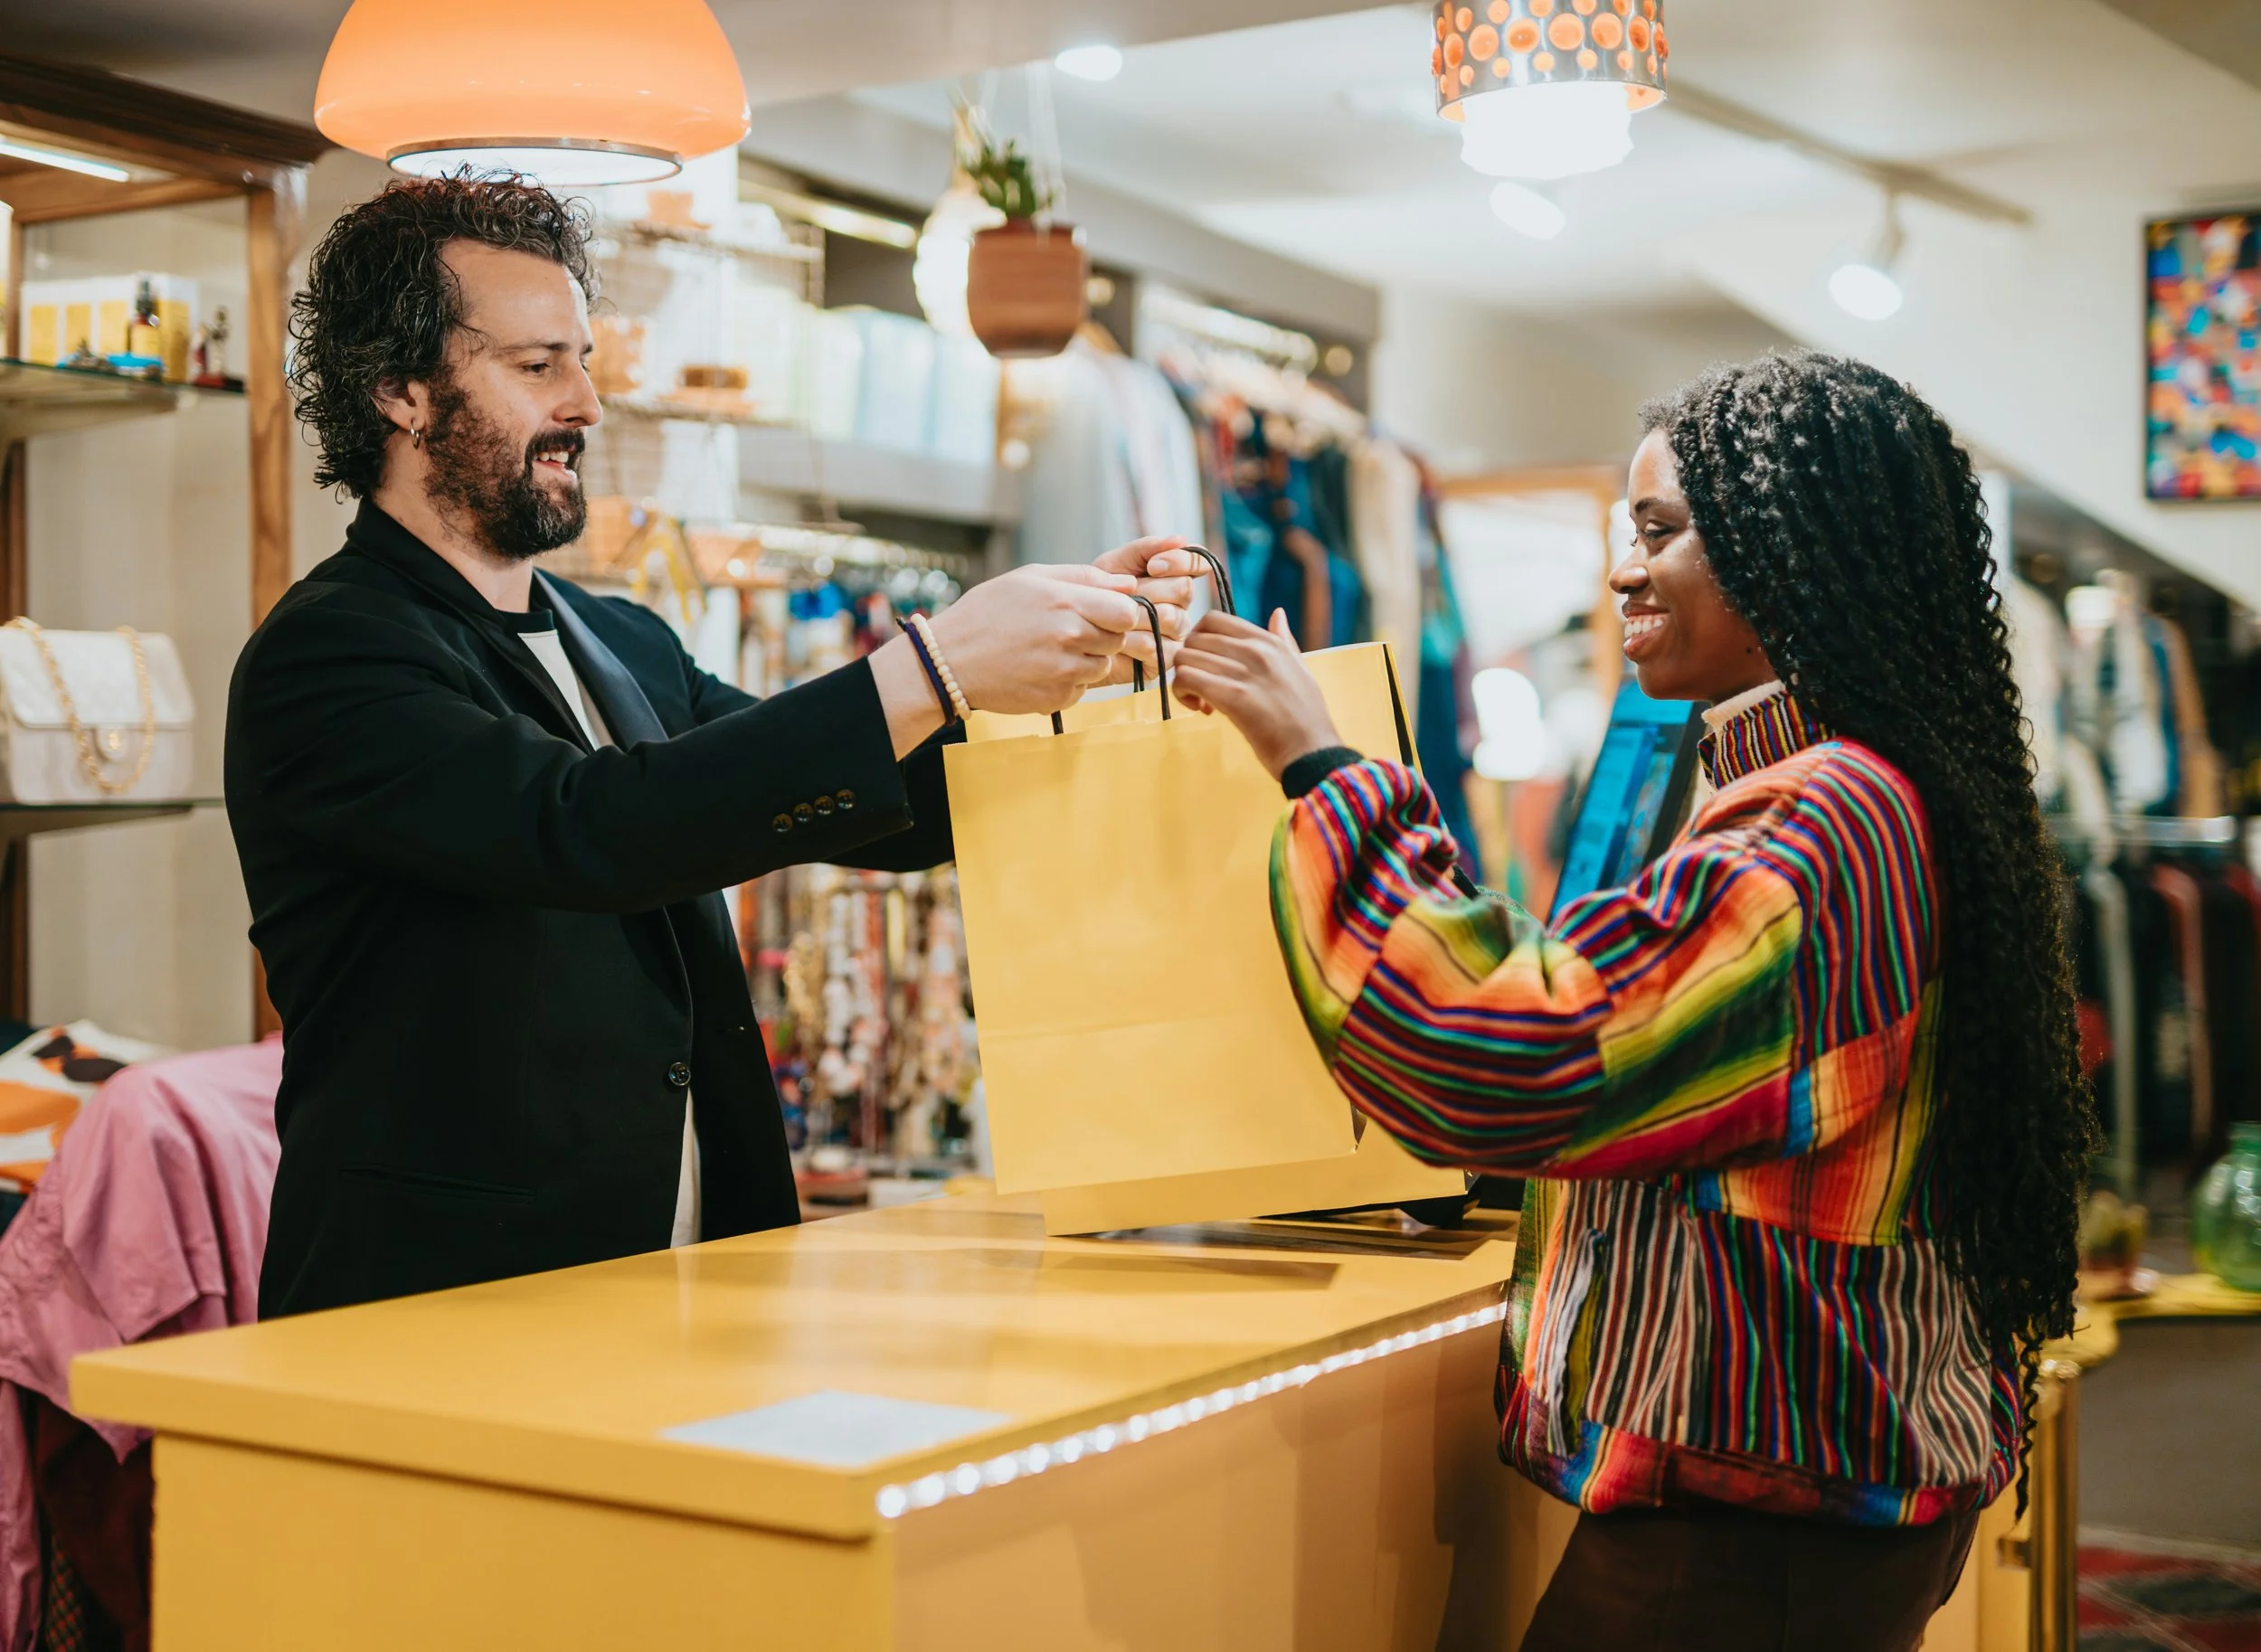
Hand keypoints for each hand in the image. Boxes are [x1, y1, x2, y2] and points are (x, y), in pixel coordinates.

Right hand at [926, 563, 1145, 714]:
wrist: (949, 660)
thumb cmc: (987, 613)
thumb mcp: (1030, 578)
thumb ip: (1082, 577)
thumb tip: (1127, 583)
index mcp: (1065, 602)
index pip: (1127, 612)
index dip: (1121, 613)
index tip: (1104, 613)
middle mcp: (1068, 637)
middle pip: (1119, 640)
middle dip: (1103, 635)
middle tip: (1071, 632)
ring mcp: (1064, 671)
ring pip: (1103, 666)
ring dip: (1087, 660)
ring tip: (1052, 651)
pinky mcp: (1057, 699)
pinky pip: (1082, 689)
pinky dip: (1069, 681)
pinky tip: (1042, 670)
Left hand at [1093, 536, 1202, 683]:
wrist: (1075, 627)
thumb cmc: (1098, 593)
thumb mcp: (1118, 563)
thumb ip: (1147, 548)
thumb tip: (1181, 539)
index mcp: (1174, 579)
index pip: (1196, 563)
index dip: (1179, 561)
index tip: (1153, 565)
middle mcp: (1181, 607)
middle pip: (1183, 590)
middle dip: (1148, 588)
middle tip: (1124, 594)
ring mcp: (1175, 635)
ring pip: (1170, 618)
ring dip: (1136, 613)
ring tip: (1113, 615)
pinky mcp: (1164, 660)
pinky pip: (1155, 645)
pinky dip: (1130, 640)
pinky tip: (1114, 637)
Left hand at [1173, 609, 1342, 780]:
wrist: (1313, 752)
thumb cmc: (1307, 718)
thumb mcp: (1300, 669)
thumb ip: (1284, 640)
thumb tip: (1277, 613)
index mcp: (1269, 642)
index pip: (1214, 619)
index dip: (1199, 640)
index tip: (1207, 663)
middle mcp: (1255, 650)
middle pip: (1194, 639)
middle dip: (1189, 662)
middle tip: (1202, 687)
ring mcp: (1244, 672)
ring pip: (1185, 658)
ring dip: (1184, 679)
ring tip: (1201, 700)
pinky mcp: (1232, 697)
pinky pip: (1186, 679)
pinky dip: (1182, 693)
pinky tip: (1200, 708)